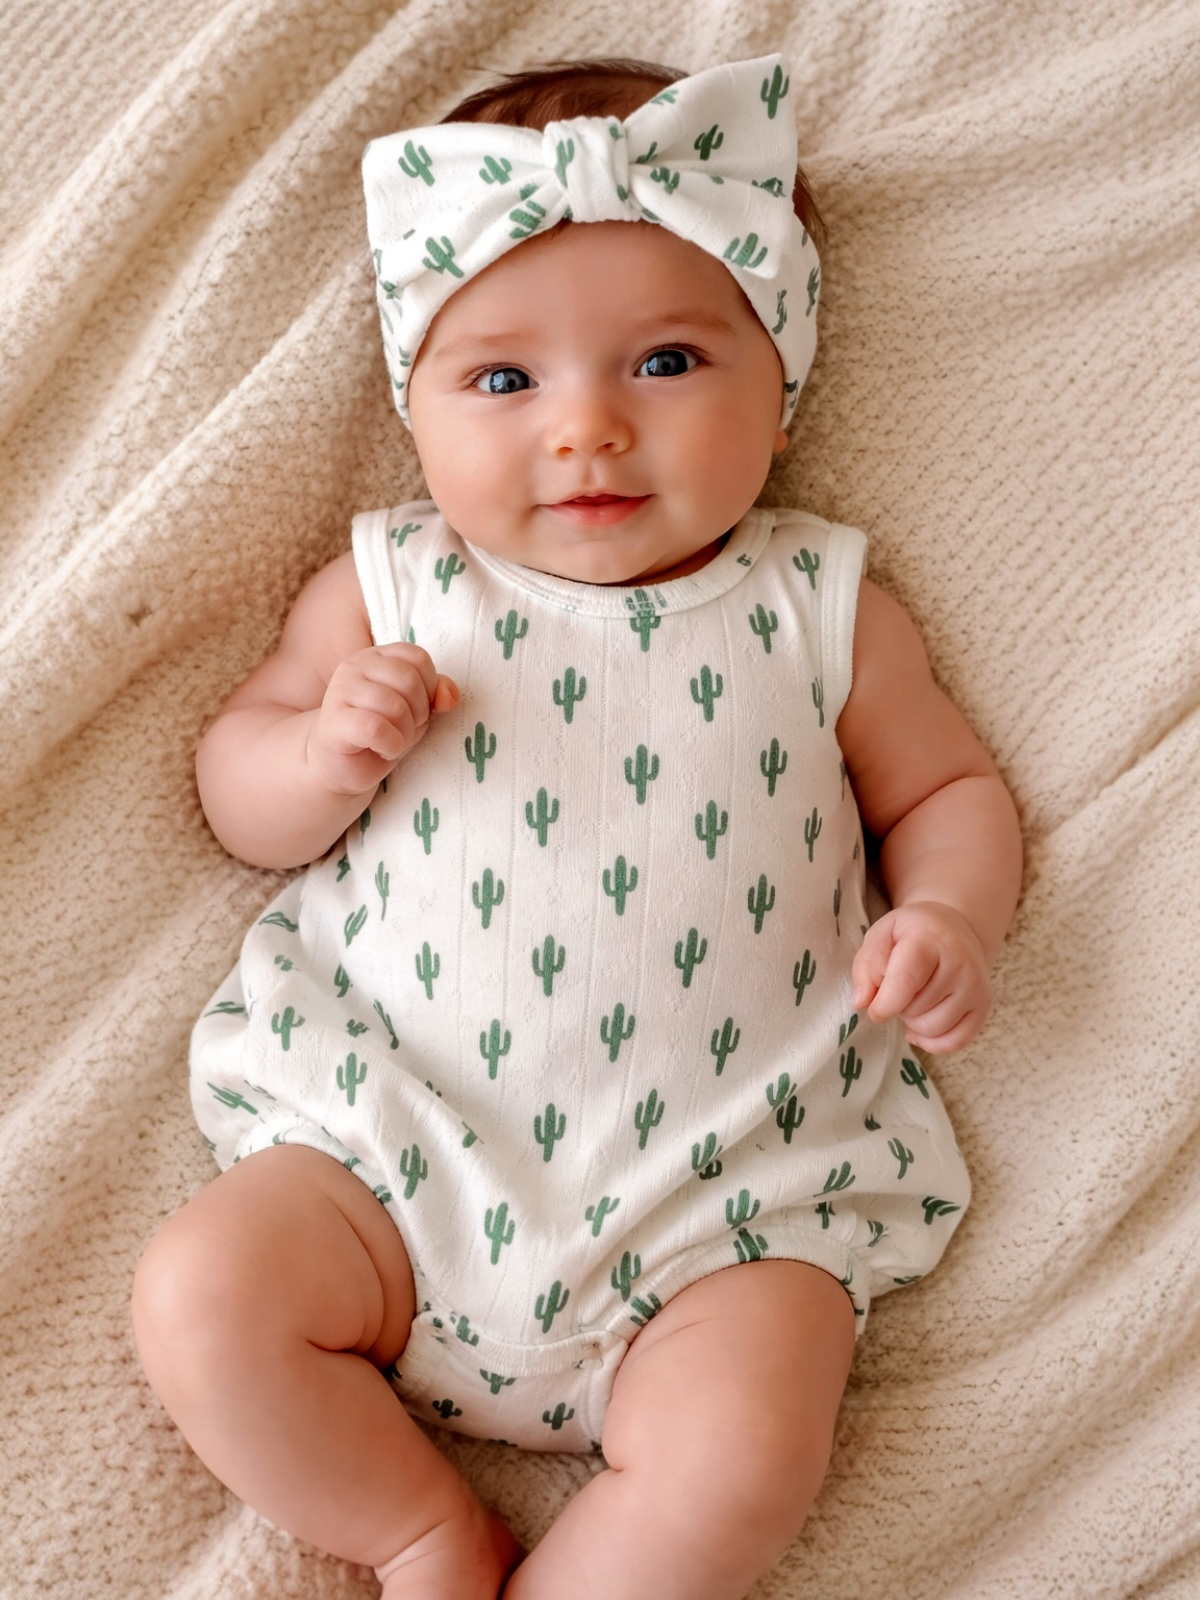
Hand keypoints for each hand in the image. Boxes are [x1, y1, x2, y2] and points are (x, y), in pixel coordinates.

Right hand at [306, 643, 458, 794]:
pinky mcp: (334, 721)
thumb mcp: (415, 709)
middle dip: (418, 713)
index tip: (418, 708)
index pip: (418, 657)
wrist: (341, 763)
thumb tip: (448, 697)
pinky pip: (376, 728)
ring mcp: (340, 691)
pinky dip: (391, 745)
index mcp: (376, 656)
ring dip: (405, 734)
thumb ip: (436, 694)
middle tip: (405, 729)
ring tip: (393, 741)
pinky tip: (384, 750)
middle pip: (409, 681)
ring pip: (394, 706)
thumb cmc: (379, 732)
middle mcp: (355, 666)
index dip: (429, 687)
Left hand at [851, 901, 991, 1053]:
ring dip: (913, 1023)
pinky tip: (921, 1027)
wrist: (955, 929)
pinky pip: (954, 1043)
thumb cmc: (911, 933)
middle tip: (899, 988)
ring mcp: (976, 987)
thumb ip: (867, 966)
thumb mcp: (882, 934)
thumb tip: (863, 1003)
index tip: (874, 1010)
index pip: (906, 981)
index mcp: (929, 940)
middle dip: (898, 1007)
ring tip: (913, 1000)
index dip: (885, 1004)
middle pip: (916, 1009)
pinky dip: (932, 1042)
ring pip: (932, 1029)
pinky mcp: (983, 1007)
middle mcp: (960, 964)